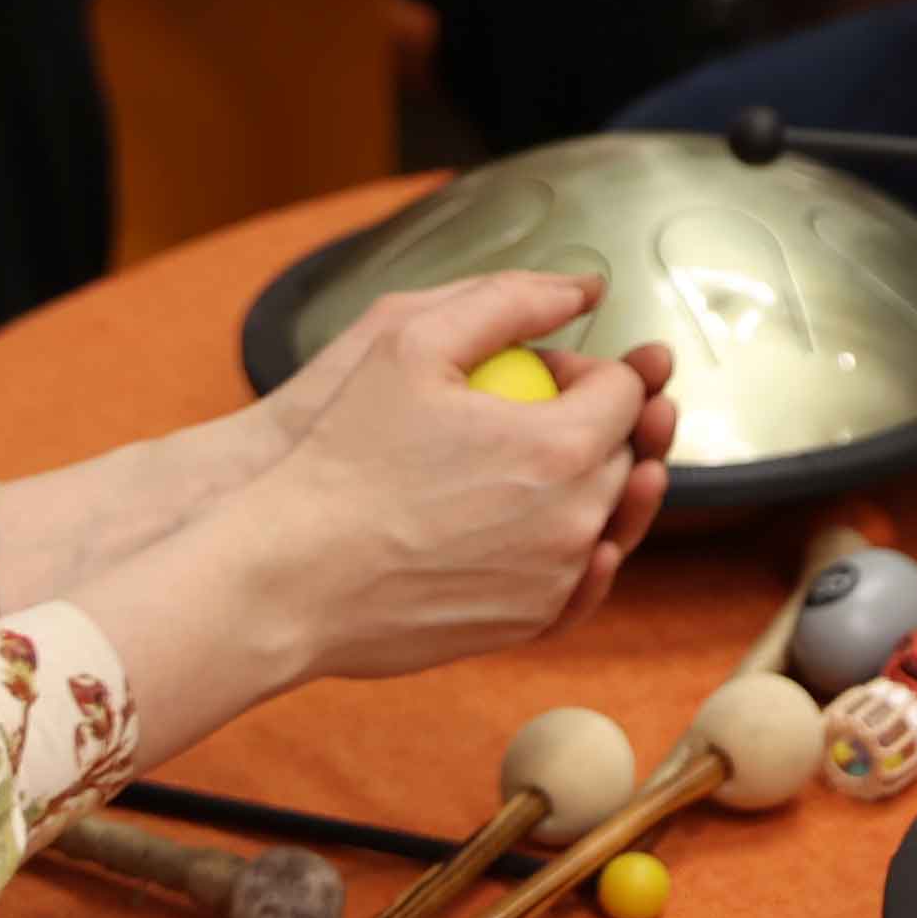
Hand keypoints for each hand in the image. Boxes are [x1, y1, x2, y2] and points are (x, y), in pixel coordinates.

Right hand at [242, 269, 680, 681]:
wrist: (288, 577)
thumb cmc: (341, 457)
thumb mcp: (411, 341)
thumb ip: (509, 302)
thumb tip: (584, 290)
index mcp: (562, 446)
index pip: (628, 393)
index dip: (596, 371)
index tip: (550, 372)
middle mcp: (575, 519)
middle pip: (625, 456)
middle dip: (602, 427)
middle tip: (546, 412)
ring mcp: (554, 582)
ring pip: (605, 520)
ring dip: (587, 486)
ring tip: (538, 464)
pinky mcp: (527, 626)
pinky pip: (575, 581)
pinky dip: (567, 549)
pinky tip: (536, 525)